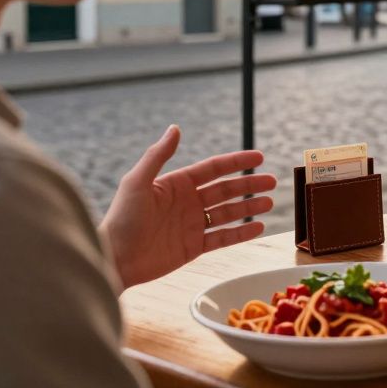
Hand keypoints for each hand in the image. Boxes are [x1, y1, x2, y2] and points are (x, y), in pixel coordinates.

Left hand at [100, 125, 277, 289]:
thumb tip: (175, 128)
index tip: (259, 156)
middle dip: (249, 184)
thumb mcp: (137, 182)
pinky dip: (241, 232)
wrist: (114, 260)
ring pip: (228, 213)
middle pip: (226, 190)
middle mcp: (187, 202)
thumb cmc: (121, 219)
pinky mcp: (193, 247)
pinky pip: (222, 238)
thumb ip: (158, 155)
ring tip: (269, 203)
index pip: (213, 169)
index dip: (236, 161)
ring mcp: (191, 225)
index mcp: (176, 184)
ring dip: (249, 207)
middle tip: (272, 181)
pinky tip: (258, 226)